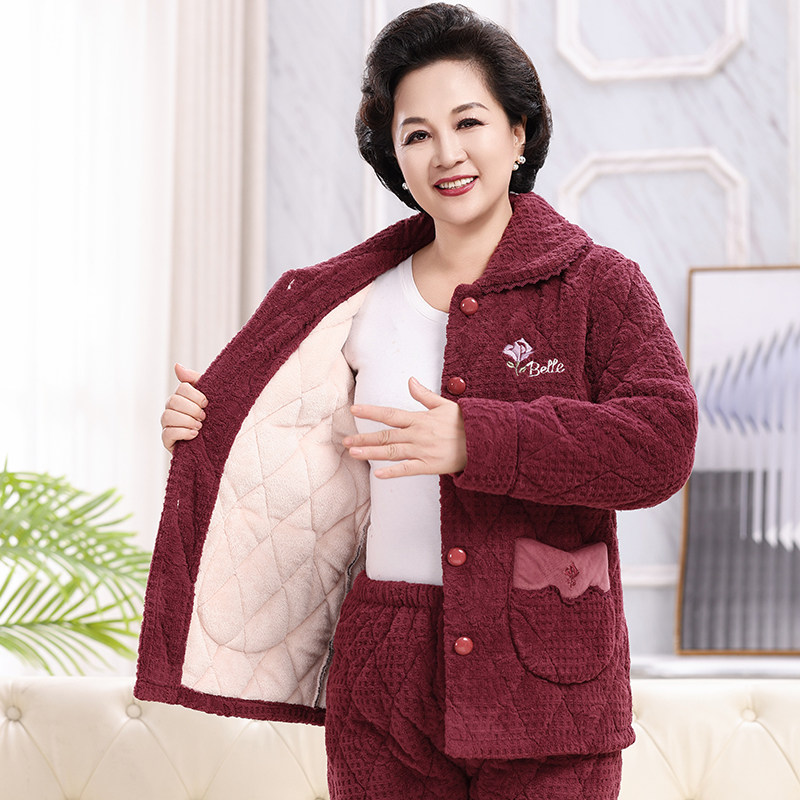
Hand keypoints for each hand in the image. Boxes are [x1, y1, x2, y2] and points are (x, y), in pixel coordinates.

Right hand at [160, 363, 207, 452]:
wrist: (223, 443)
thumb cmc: (216, 418)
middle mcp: (172, 409)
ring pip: (167, 416)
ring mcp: (168, 425)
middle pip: (173, 401)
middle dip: (191, 409)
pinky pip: (167, 434)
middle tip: (204, 417)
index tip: (207, 403)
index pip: (182, 388)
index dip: (195, 395)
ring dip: (186, 420)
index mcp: (183, 397)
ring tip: (200, 426)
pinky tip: (194, 435)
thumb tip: (177, 366)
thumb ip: (195, 380)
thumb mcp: (211, 396)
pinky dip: (182, 432)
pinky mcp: (168, 441)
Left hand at [343, 377, 466, 478]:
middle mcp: (417, 434)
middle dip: (364, 437)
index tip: (354, 410)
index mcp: (419, 419)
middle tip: (346, 441)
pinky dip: (392, 472)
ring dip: (371, 452)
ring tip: (354, 453)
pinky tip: (377, 474)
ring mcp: (422, 451)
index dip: (371, 411)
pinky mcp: (429, 466)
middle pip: (385, 435)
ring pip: (392, 452)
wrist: (484, 441)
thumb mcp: (444, 404)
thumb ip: (424, 395)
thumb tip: (410, 381)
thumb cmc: (465, 423)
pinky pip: (408, 469)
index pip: (390, 414)